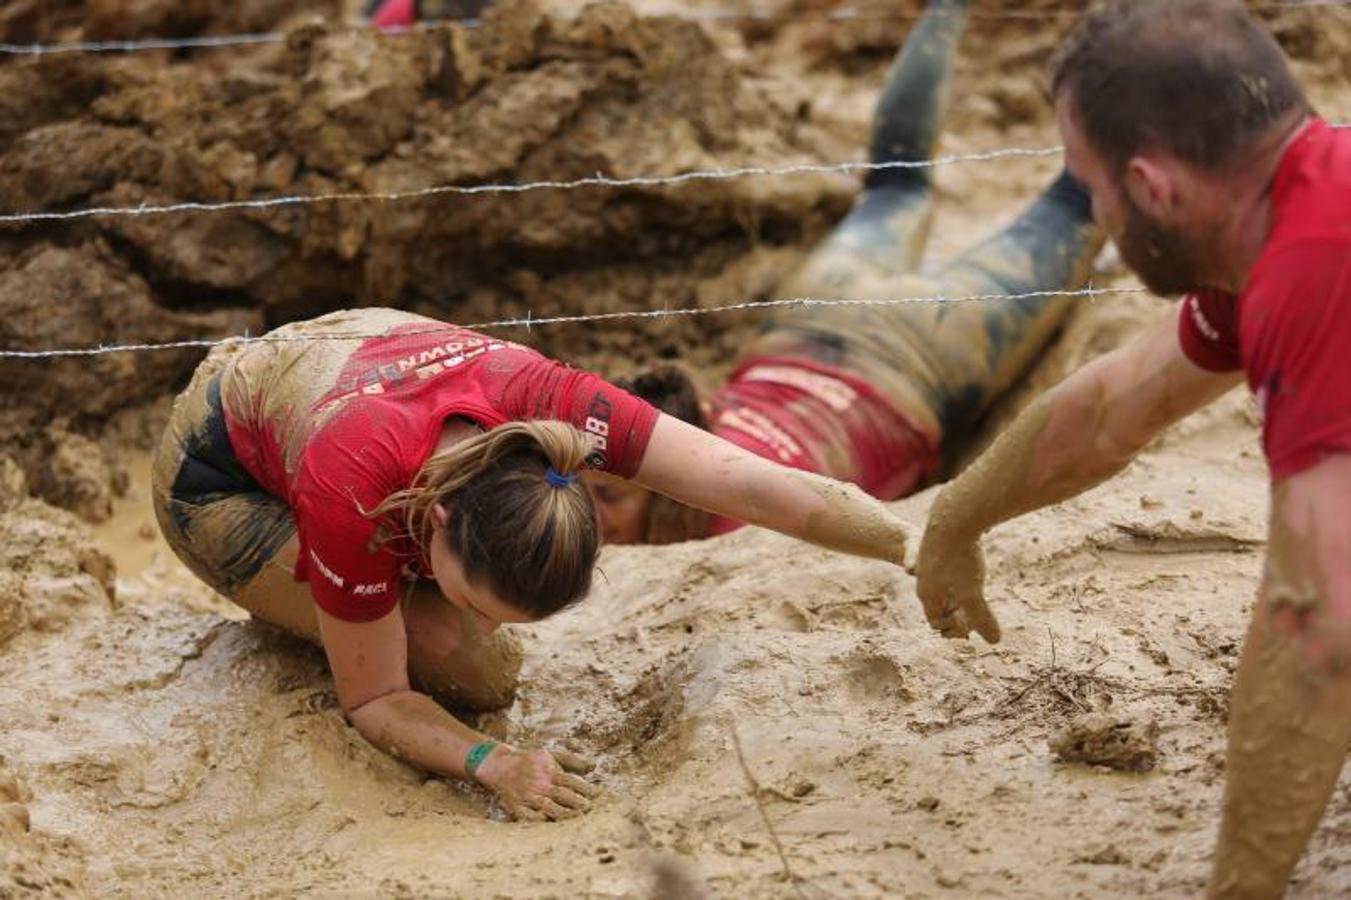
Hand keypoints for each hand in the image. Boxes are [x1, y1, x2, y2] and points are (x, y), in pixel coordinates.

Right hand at [474, 745, 599, 820]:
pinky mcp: (517, 807)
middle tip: (590, 810)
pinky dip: (539, 821)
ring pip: (549, 807)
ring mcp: (528, 796)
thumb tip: (593, 766)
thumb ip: (572, 760)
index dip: (586, 789)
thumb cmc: (530, 761)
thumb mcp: (551, 755)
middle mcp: (539, 784)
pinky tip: (550, 825)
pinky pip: (528, 817)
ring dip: (564, 814)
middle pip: (562, 795)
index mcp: (549, 771)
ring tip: (576, 819)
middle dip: (578, 803)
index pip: (571, 781)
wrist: (500, 765)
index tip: (598, 796)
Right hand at [915, 524, 999, 642]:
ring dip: (960, 596)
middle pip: (940, 607)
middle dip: (957, 614)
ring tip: (977, 594)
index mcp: (927, 594)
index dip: (956, 629)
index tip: (974, 624)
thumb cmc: (960, 558)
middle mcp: (924, 580)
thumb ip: (981, 620)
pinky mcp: (939, 549)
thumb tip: (995, 642)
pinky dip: (961, 578)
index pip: (937, 623)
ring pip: (945, 589)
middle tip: (978, 616)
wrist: (952, 515)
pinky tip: (975, 569)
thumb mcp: (972, 594)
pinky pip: (949, 572)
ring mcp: (930, 564)